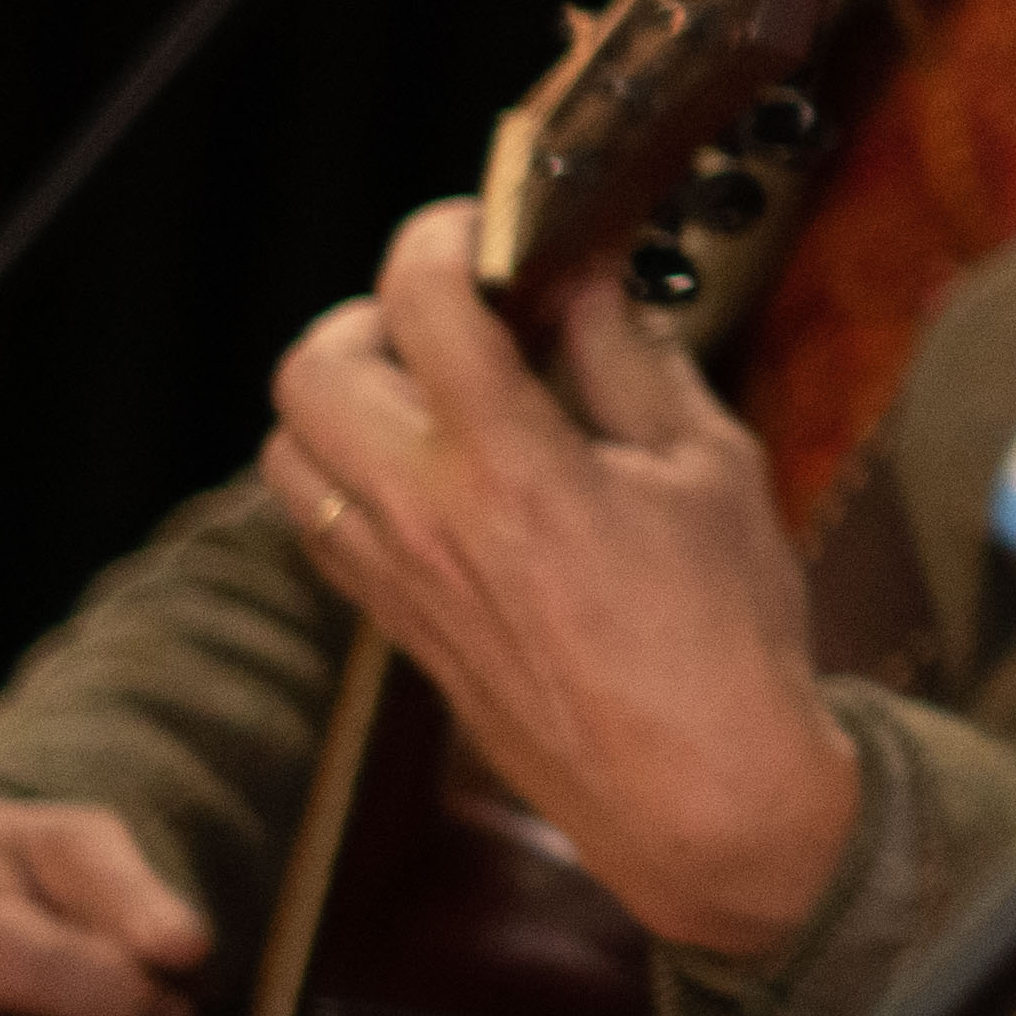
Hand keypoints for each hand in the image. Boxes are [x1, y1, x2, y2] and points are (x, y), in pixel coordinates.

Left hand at [262, 202, 858, 963]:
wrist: (694, 791)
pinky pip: (315, 512)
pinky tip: (436, 464)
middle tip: (458, 309)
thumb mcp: (708, 468)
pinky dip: (350, 463)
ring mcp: (392, 576)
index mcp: (511, 465)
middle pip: (314, 363)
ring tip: (439, 386)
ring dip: (349, 390)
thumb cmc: (723, 636)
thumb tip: (583, 278)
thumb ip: (629, 359)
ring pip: (291, 440)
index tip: (493, 225)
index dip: (450, 233)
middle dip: (378, 310)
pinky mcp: (391, 621)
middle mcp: (423, 517)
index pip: (423, 299)